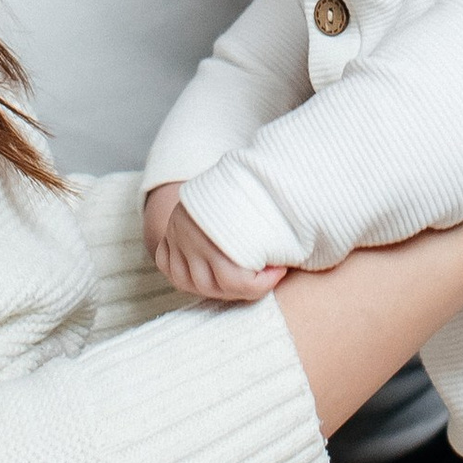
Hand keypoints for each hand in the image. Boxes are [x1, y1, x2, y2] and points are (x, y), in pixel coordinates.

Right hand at [144, 179, 283, 302]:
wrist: (225, 174)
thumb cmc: (252, 192)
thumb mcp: (265, 204)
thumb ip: (274, 230)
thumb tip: (296, 253)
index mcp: (215, 223)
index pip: (236, 279)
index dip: (264, 282)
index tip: (280, 269)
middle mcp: (189, 234)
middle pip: (217, 286)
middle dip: (247, 287)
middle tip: (266, 275)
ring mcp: (175, 240)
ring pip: (196, 286)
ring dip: (223, 288)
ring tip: (247, 278)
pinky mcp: (166, 246)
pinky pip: (174, 276)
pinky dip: (191, 281)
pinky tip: (213, 275)